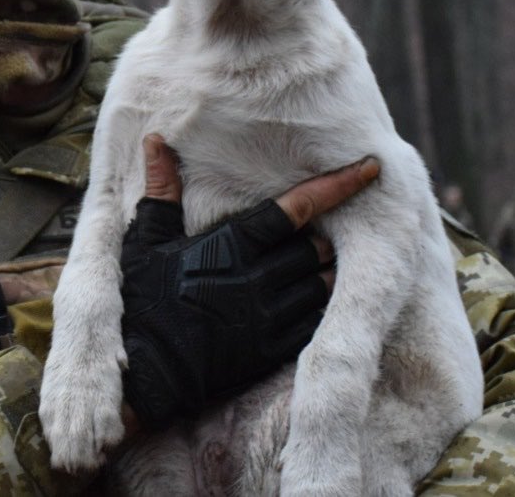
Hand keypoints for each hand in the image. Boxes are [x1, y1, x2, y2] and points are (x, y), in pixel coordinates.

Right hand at [119, 134, 379, 429]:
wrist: (147, 373)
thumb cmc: (144, 302)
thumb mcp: (145, 242)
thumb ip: (161, 191)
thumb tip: (155, 140)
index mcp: (231, 246)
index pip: (296, 208)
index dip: (337, 186)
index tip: (370, 169)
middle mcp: (257, 278)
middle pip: (317, 248)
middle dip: (326, 237)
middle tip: (323, 232)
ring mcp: (268, 316)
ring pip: (323, 284)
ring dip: (328, 270)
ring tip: (323, 262)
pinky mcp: (272, 349)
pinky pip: (316, 322)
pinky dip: (324, 306)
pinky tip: (320, 298)